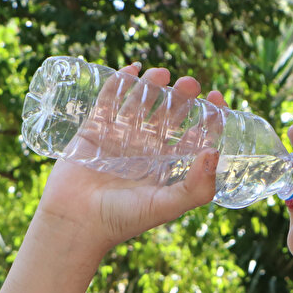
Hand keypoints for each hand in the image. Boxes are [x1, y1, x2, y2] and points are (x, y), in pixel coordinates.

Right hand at [34, 64, 225, 254]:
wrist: (76, 221)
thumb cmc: (123, 219)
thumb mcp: (167, 206)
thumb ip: (196, 187)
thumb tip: (215, 152)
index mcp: (168, 166)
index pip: (195, 136)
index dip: (209, 118)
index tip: (216, 100)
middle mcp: (147, 150)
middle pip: (170, 114)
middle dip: (182, 96)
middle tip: (190, 84)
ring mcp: (120, 137)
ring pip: (141, 103)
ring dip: (153, 86)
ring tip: (162, 74)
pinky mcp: (94, 129)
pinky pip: (108, 100)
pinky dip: (119, 83)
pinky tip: (131, 70)